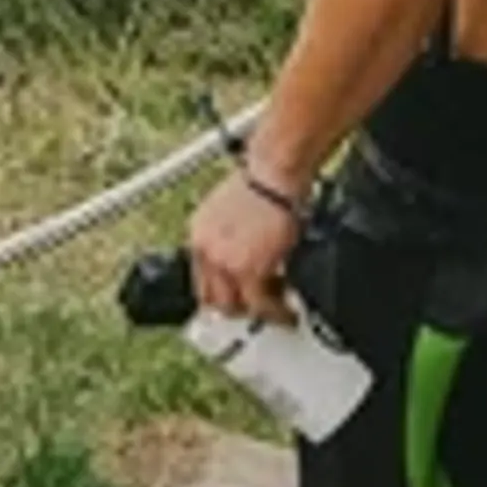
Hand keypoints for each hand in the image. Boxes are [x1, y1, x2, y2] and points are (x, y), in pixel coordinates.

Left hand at [187, 164, 301, 321]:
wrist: (275, 172)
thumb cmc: (263, 182)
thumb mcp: (230, 210)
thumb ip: (229, 238)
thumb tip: (244, 258)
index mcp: (198, 235)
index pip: (201, 280)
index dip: (222, 294)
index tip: (238, 299)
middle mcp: (206, 250)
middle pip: (213, 299)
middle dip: (238, 308)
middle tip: (259, 308)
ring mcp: (224, 262)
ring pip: (235, 307)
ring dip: (258, 313)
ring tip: (277, 312)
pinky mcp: (248, 269)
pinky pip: (261, 304)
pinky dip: (277, 313)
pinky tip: (288, 312)